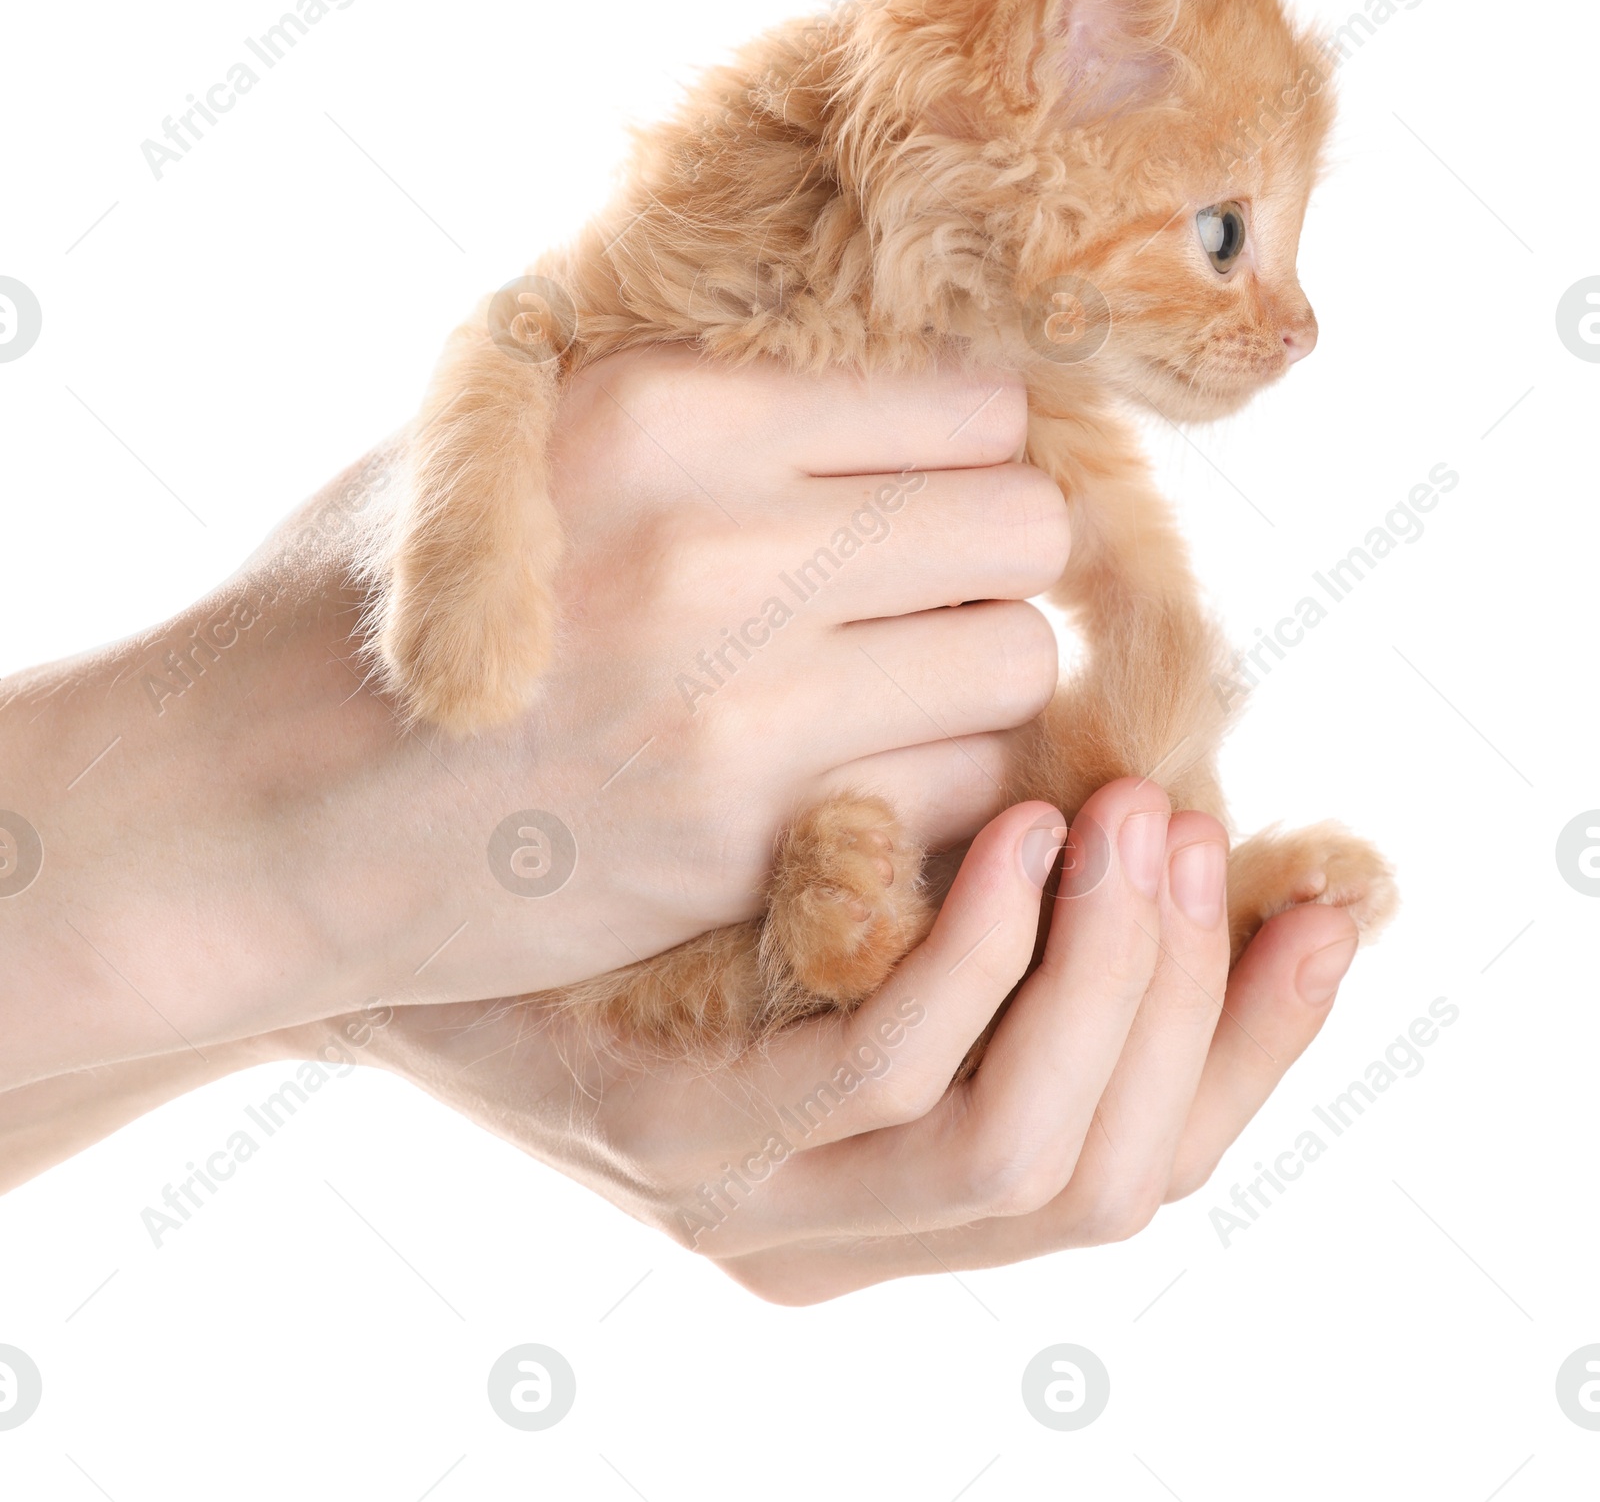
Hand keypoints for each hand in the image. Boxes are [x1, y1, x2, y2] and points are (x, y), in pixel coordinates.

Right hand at [0, 350, 1067, 1087]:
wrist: (241, 814)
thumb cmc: (363, 607)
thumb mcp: (494, 433)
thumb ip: (677, 378)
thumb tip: (870, 337)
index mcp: (660, 407)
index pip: (973, 398)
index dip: (970, 448)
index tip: (931, 491)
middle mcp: (713, 542)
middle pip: (1026, 524)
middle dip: (994, 560)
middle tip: (927, 593)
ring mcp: (733, 702)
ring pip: (1017, 662)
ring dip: (976, 681)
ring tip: (893, 689)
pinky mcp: (735, 840)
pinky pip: (956, 792)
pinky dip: (930, 789)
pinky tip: (849, 778)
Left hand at [308, 779, 1360, 1302]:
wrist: (360, 887)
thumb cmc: (596, 859)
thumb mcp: (806, 886)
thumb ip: (958, 868)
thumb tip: (1142, 770)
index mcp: (902, 1188)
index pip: (1158, 1156)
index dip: (1268, 1036)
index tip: (1329, 893)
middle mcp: (850, 1231)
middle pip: (1125, 1168)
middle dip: (1199, 991)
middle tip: (1198, 815)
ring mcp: (761, 1206)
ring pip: (1033, 1146)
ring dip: (1118, 970)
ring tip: (1125, 808)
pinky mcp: (675, 1144)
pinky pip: (887, 1083)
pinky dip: (984, 964)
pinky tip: (1005, 829)